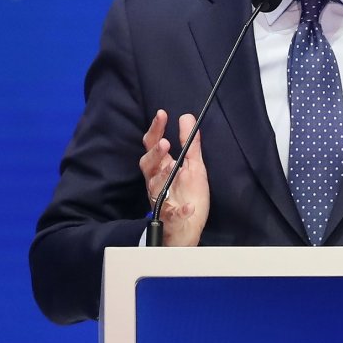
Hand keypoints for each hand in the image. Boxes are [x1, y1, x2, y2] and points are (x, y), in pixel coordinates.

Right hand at [139, 109, 209, 246]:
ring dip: (162, 176)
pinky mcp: (170, 218)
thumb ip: (190, 144)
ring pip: (155, 187)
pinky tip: (188, 207)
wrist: (189, 228)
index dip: (156, 130)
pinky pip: (172, 215)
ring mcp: (162, 200)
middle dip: (154, 153)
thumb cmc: (188, 195)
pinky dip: (180, 211)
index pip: (154, 145)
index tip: (162, 114)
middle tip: (164, 142)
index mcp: (162, 168)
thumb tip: (186, 117)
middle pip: (147, 165)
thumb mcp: (194, 166)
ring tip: (171, 165)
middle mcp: (157, 182)